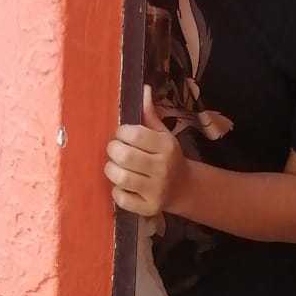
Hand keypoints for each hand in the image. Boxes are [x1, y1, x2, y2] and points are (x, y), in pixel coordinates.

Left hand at [105, 86, 186, 216]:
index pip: (134, 133)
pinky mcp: (148, 208)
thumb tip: (143, 88)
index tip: (122, 135)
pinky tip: (122, 185)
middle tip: (115, 150)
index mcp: (166, 146)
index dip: (121, 132)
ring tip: (115, 166)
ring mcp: (156, 190)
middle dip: (113, 150)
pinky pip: (121, 198)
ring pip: (121, 177)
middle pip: (125, 155)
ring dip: (111, 170)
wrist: (184, 188)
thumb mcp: (162, 134)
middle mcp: (163, 168)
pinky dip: (116, 191)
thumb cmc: (167, 157)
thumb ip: (149, 114)